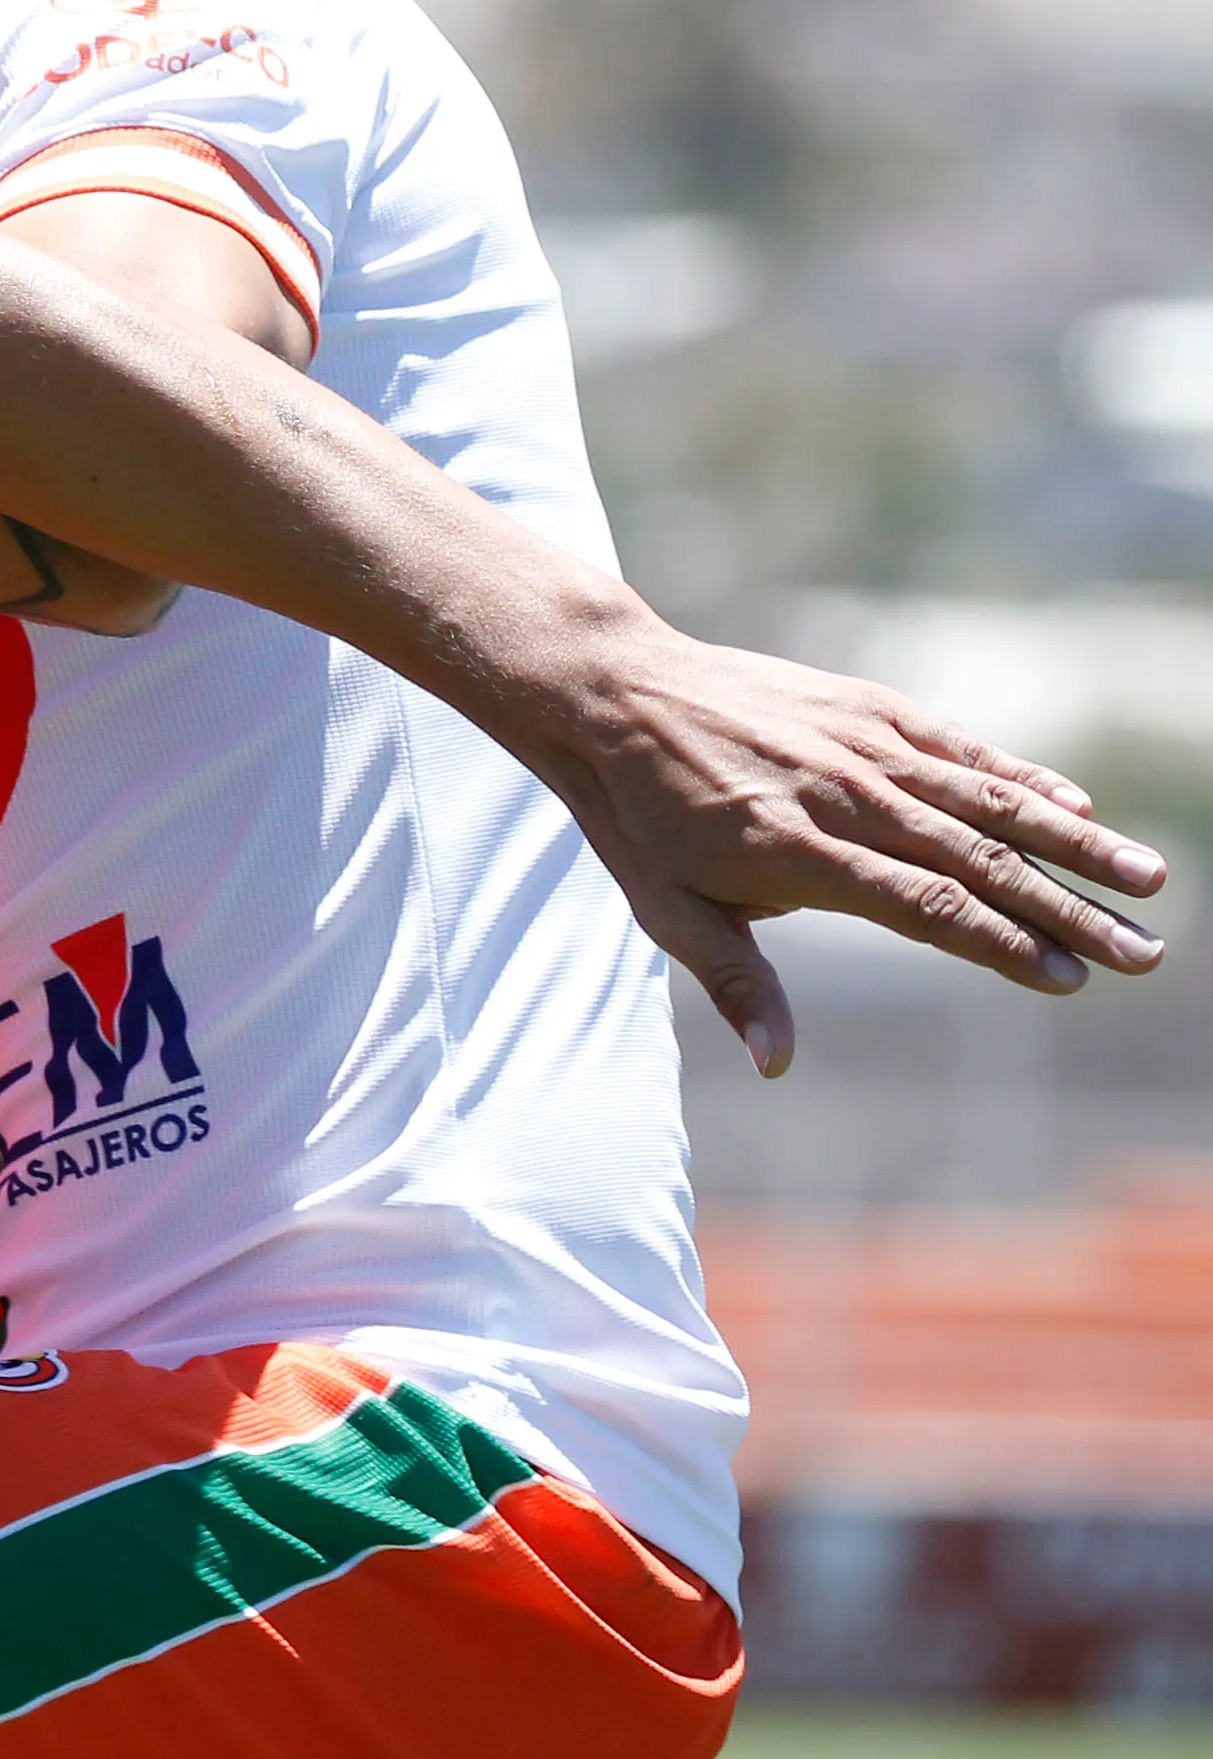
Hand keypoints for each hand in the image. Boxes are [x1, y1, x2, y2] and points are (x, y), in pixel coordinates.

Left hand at [497, 619, 1166, 1075]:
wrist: (611, 692)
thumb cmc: (638, 818)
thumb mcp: (668, 912)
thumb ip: (737, 984)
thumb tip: (776, 1066)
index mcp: (801, 855)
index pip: (926, 908)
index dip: (999, 945)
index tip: (1066, 980)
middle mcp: (847, 797)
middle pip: (979, 862)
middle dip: (1068, 911)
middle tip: (1144, 954)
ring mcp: (864, 746)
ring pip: (989, 800)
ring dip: (1075, 842)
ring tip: (1147, 880)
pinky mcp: (871, 708)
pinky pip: (961, 749)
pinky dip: (1022, 777)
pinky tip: (1078, 805)